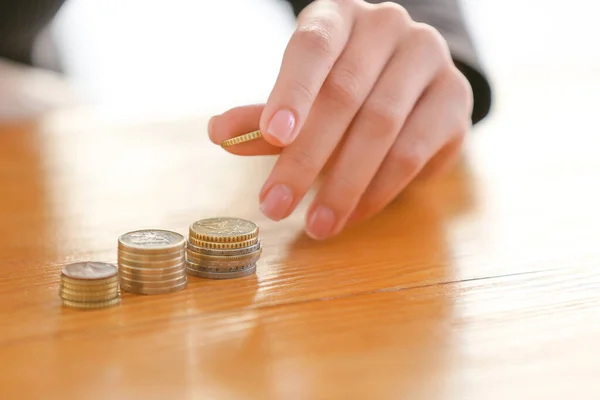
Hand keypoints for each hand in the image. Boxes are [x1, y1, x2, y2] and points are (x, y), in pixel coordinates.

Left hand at [208, 0, 472, 238]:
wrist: (410, 87)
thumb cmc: (342, 90)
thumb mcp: (300, 98)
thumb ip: (264, 116)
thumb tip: (220, 133)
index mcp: (340, 17)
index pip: (313, 47)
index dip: (292, 91)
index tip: (273, 135)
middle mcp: (387, 27)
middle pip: (344, 95)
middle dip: (305, 158)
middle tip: (275, 205)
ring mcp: (427, 60)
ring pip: (381, 128)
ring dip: (343, 185)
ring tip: (315, 225)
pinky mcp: (454, 100)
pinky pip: (413, 152)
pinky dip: (378, 190)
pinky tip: (352, 215)